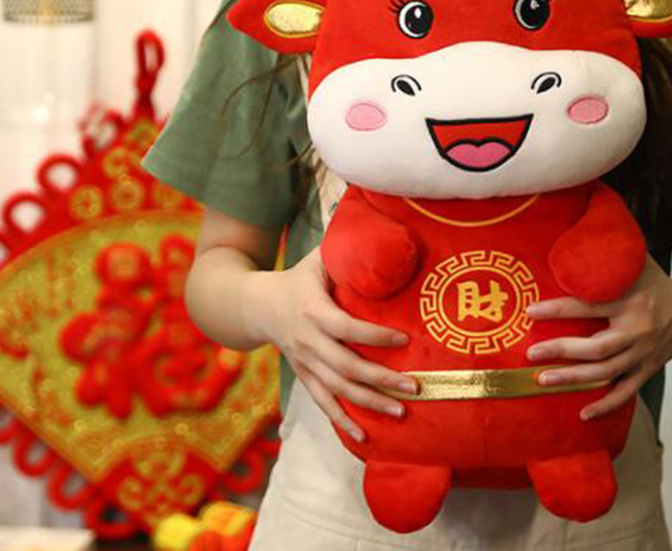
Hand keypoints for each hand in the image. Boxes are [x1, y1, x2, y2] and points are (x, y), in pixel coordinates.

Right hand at [242, 248, 417, 441]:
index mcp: (312, 309)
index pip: (346, 327)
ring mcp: (303, 362)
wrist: (256, 304)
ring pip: (337, 389)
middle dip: (381, 379)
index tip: (404, 339)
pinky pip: (322, 402)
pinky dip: (341, 420)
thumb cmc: (300, 276)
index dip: (374, 336)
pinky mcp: (302, 376)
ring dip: (369, 404)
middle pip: (345, 366)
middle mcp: (306, 340)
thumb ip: (347, 251)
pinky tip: (364, 436)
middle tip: (415, 387)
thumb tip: (383, 235)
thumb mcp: (319, 258)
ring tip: (401, 413)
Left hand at [525, 256, 671, 419]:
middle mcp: (637, 331)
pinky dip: (606, 405)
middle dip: (561, 351)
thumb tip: (581, 222)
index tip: (531, 310)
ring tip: (543, 381)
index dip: (558, 309)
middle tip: (531, 354)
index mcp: (631, 301)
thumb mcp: (637, 261)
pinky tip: (583, 414)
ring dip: (573, 380)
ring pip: (606, 373)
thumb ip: (610, 249)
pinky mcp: (648, 370)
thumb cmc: (658, 282)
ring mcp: (643, 354)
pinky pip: (626, 392)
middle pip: (596, 348)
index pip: (589, 306)